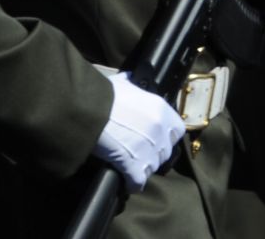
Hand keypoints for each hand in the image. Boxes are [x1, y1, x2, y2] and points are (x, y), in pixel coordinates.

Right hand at [94, 71, 183, 189]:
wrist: (87, 110)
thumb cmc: (104, 95)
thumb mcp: (125, 84)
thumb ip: (134, 85)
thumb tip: (131, 80)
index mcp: (161, 109)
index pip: (177, 130)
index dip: (166, 137)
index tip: (156, 140)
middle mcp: (160, 129)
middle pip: (165, 151)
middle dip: (154, 155)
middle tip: (141, 155)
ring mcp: (149, 149)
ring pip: (153, 167)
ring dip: (144, 169)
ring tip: (132, 168)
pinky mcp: (133, 165)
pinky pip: (138, 181)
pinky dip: (133, 184)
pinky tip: (128, 184)